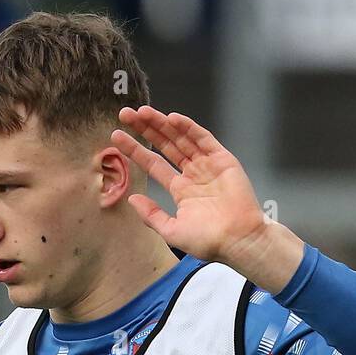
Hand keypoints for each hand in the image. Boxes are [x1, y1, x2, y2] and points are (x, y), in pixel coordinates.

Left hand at [111, 106, 303, 289]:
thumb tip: (131, 199)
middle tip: (125, 114)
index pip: (154, 164)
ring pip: (181, 138)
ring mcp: (207, 165)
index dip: (136, 150)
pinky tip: (171, 118)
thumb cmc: (208, 241)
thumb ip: (151, 215)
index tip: (117, 137)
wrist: (238, 240)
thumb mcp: (172, 231)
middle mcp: (193, 174)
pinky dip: (188, 127)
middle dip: (146, 129)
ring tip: (142, 112)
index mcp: (181, 190)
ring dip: (162, 124)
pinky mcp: (223, 159)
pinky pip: (203, 138)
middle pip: (165, 145)